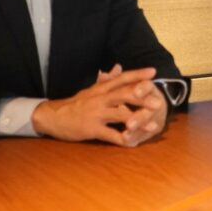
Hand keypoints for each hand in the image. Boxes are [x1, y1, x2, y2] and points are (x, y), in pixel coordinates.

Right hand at [32, 65, 165, 145]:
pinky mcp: (91, 129)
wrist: (53, 116)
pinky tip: (133, 143)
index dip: (137, 74)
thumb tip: (119, 66)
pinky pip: (110, 135)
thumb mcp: (91, 89)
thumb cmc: (76, 103)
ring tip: (153, 125)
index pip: (121, 78)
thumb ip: (107, 79)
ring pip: (119, 115)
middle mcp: (100, 99)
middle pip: (123, 95)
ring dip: (137, 120)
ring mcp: (96, 114)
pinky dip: (122, 139)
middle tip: (158, 102)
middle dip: (142, 98)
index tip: (153, 71)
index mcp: (101, 89)